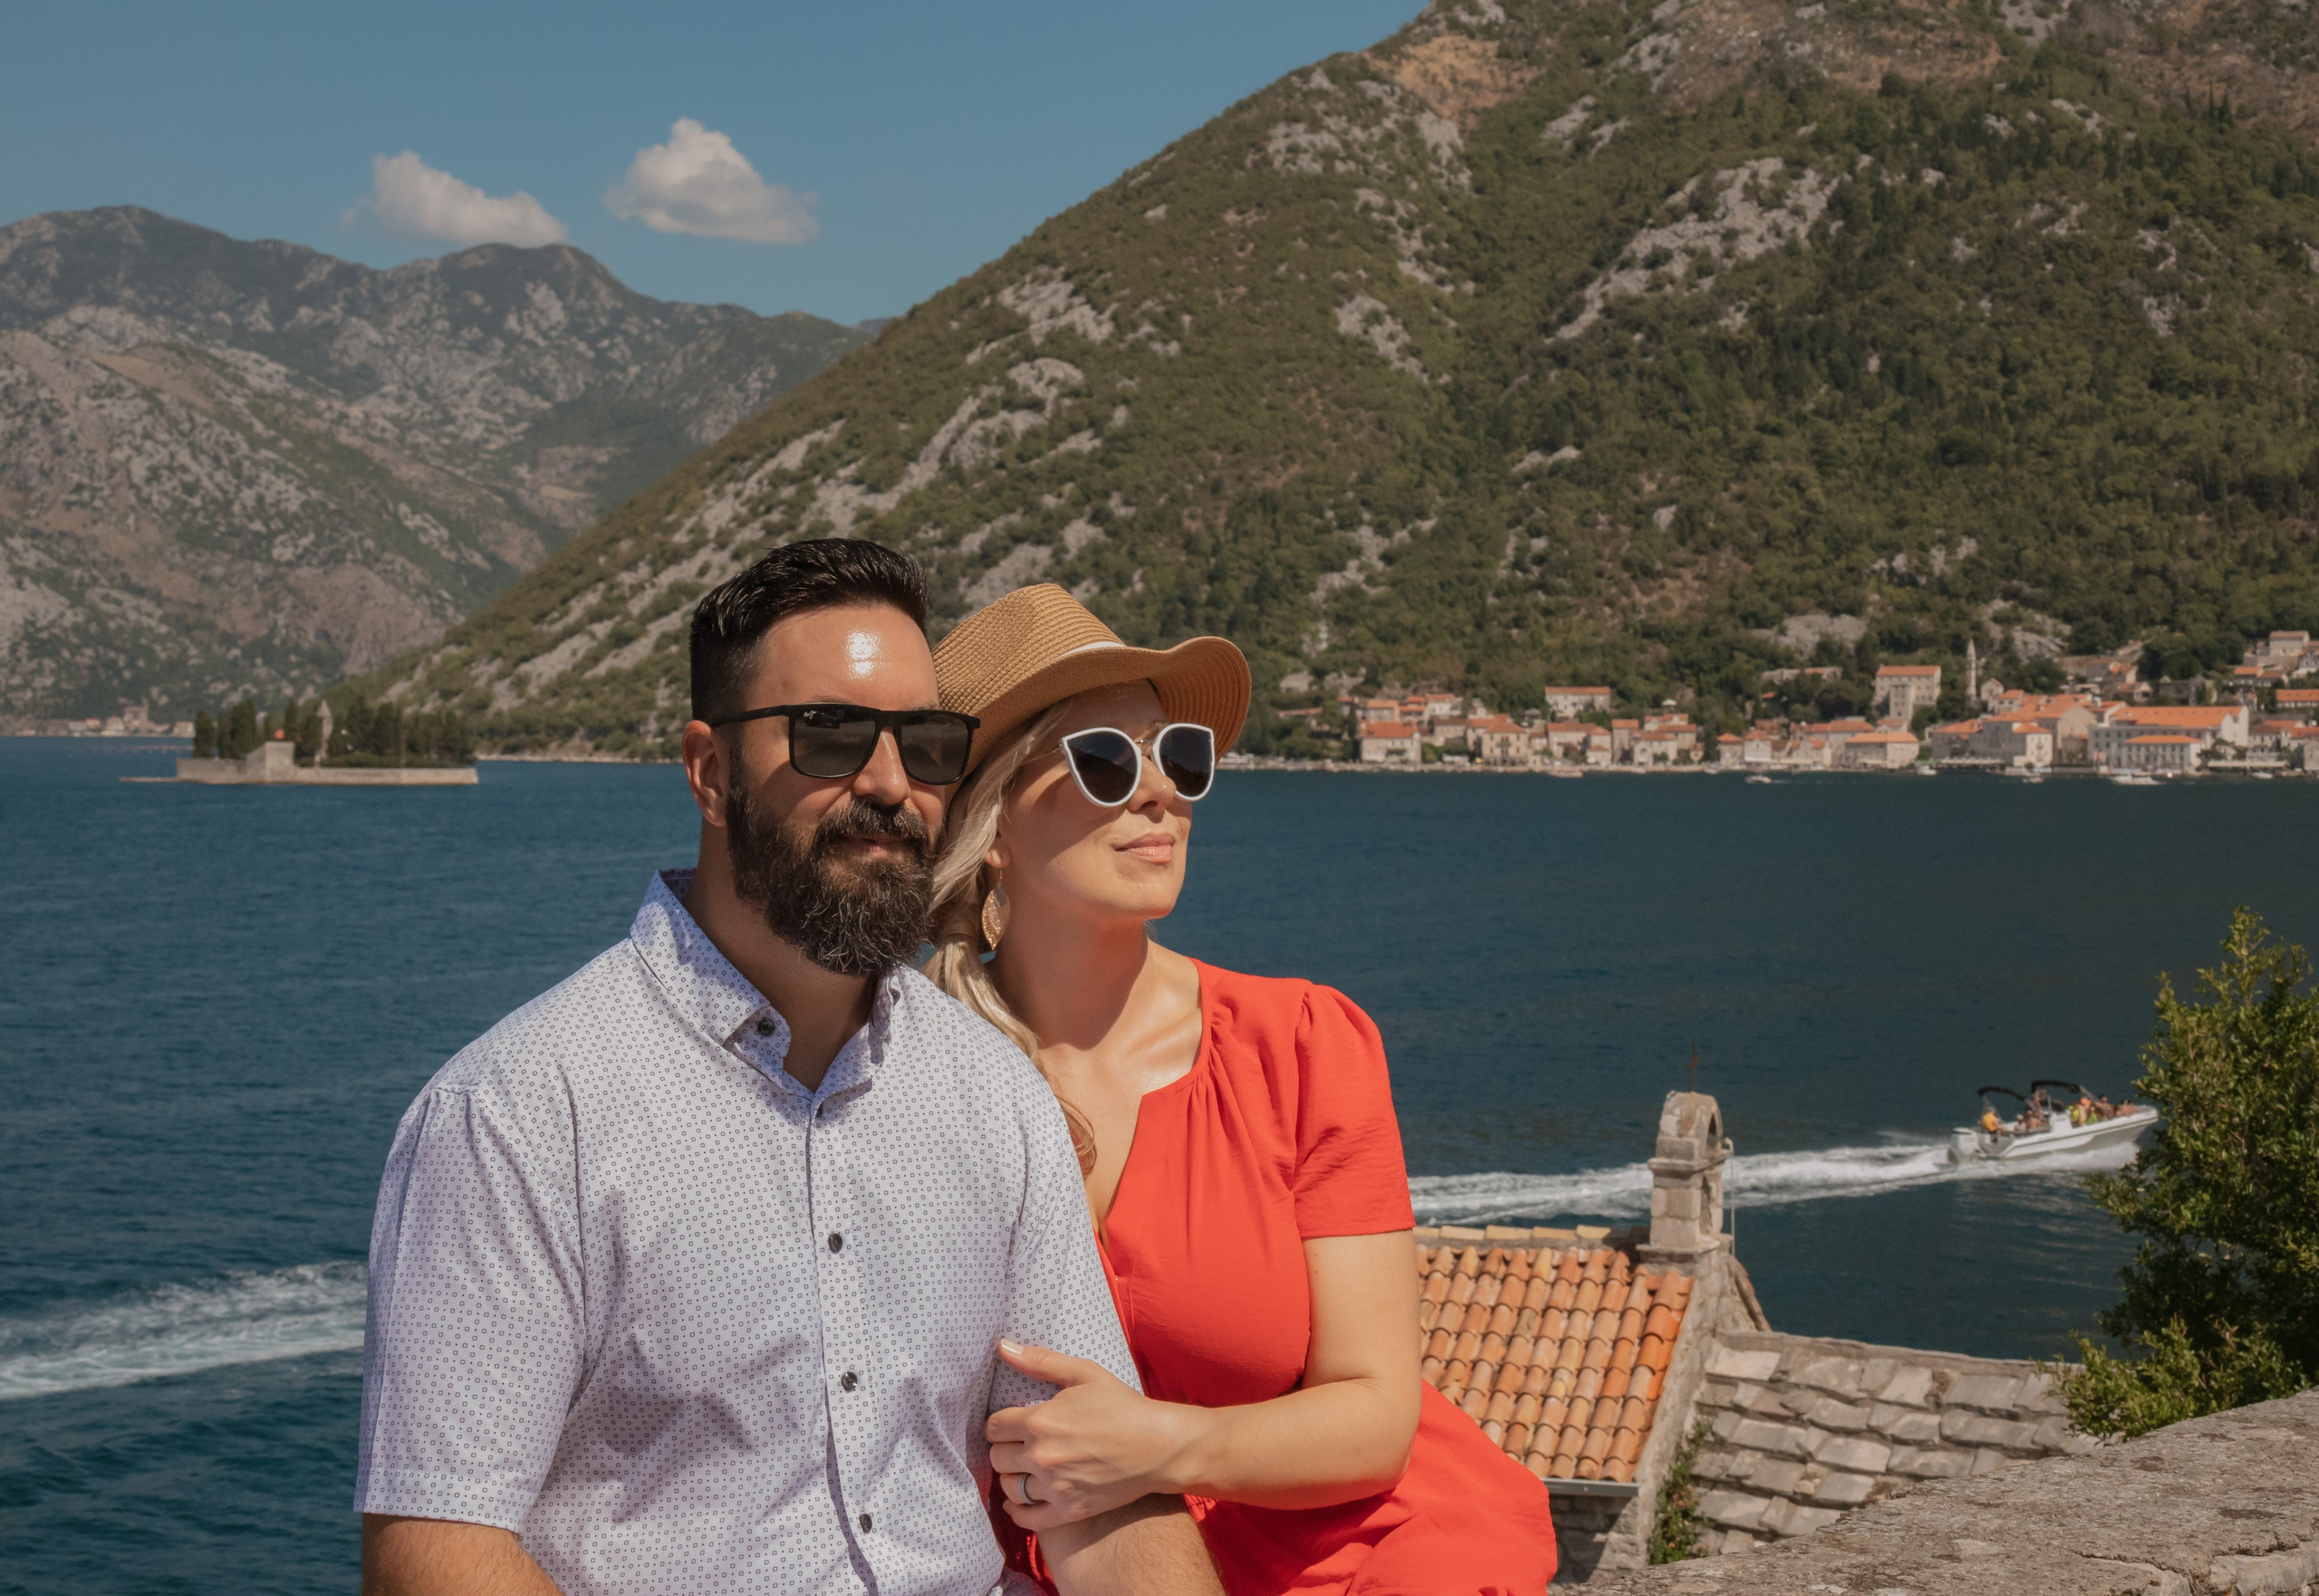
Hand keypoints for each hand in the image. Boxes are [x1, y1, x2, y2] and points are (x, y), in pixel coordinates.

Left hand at [986, 1339, 1204, 1530]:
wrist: (1158, 1446)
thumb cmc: (1122, 1405)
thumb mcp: (1084, 1373)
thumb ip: (1040, 1361)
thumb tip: (1002, 1346)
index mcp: (1040, 1421)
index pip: (993, 1427)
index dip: (999, 1424)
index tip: (1009, 1425)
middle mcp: (1041, 1456)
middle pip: (997, 1458)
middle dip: (1005, 1449)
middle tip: (1018, 1446)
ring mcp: (1055, 1486)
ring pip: (1009, 1487)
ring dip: (1012, 1478)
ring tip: (1023, 1470)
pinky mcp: (1069, 1510)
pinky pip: (1027, 1519)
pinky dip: (1017, 1512)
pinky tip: (1018, 1503)